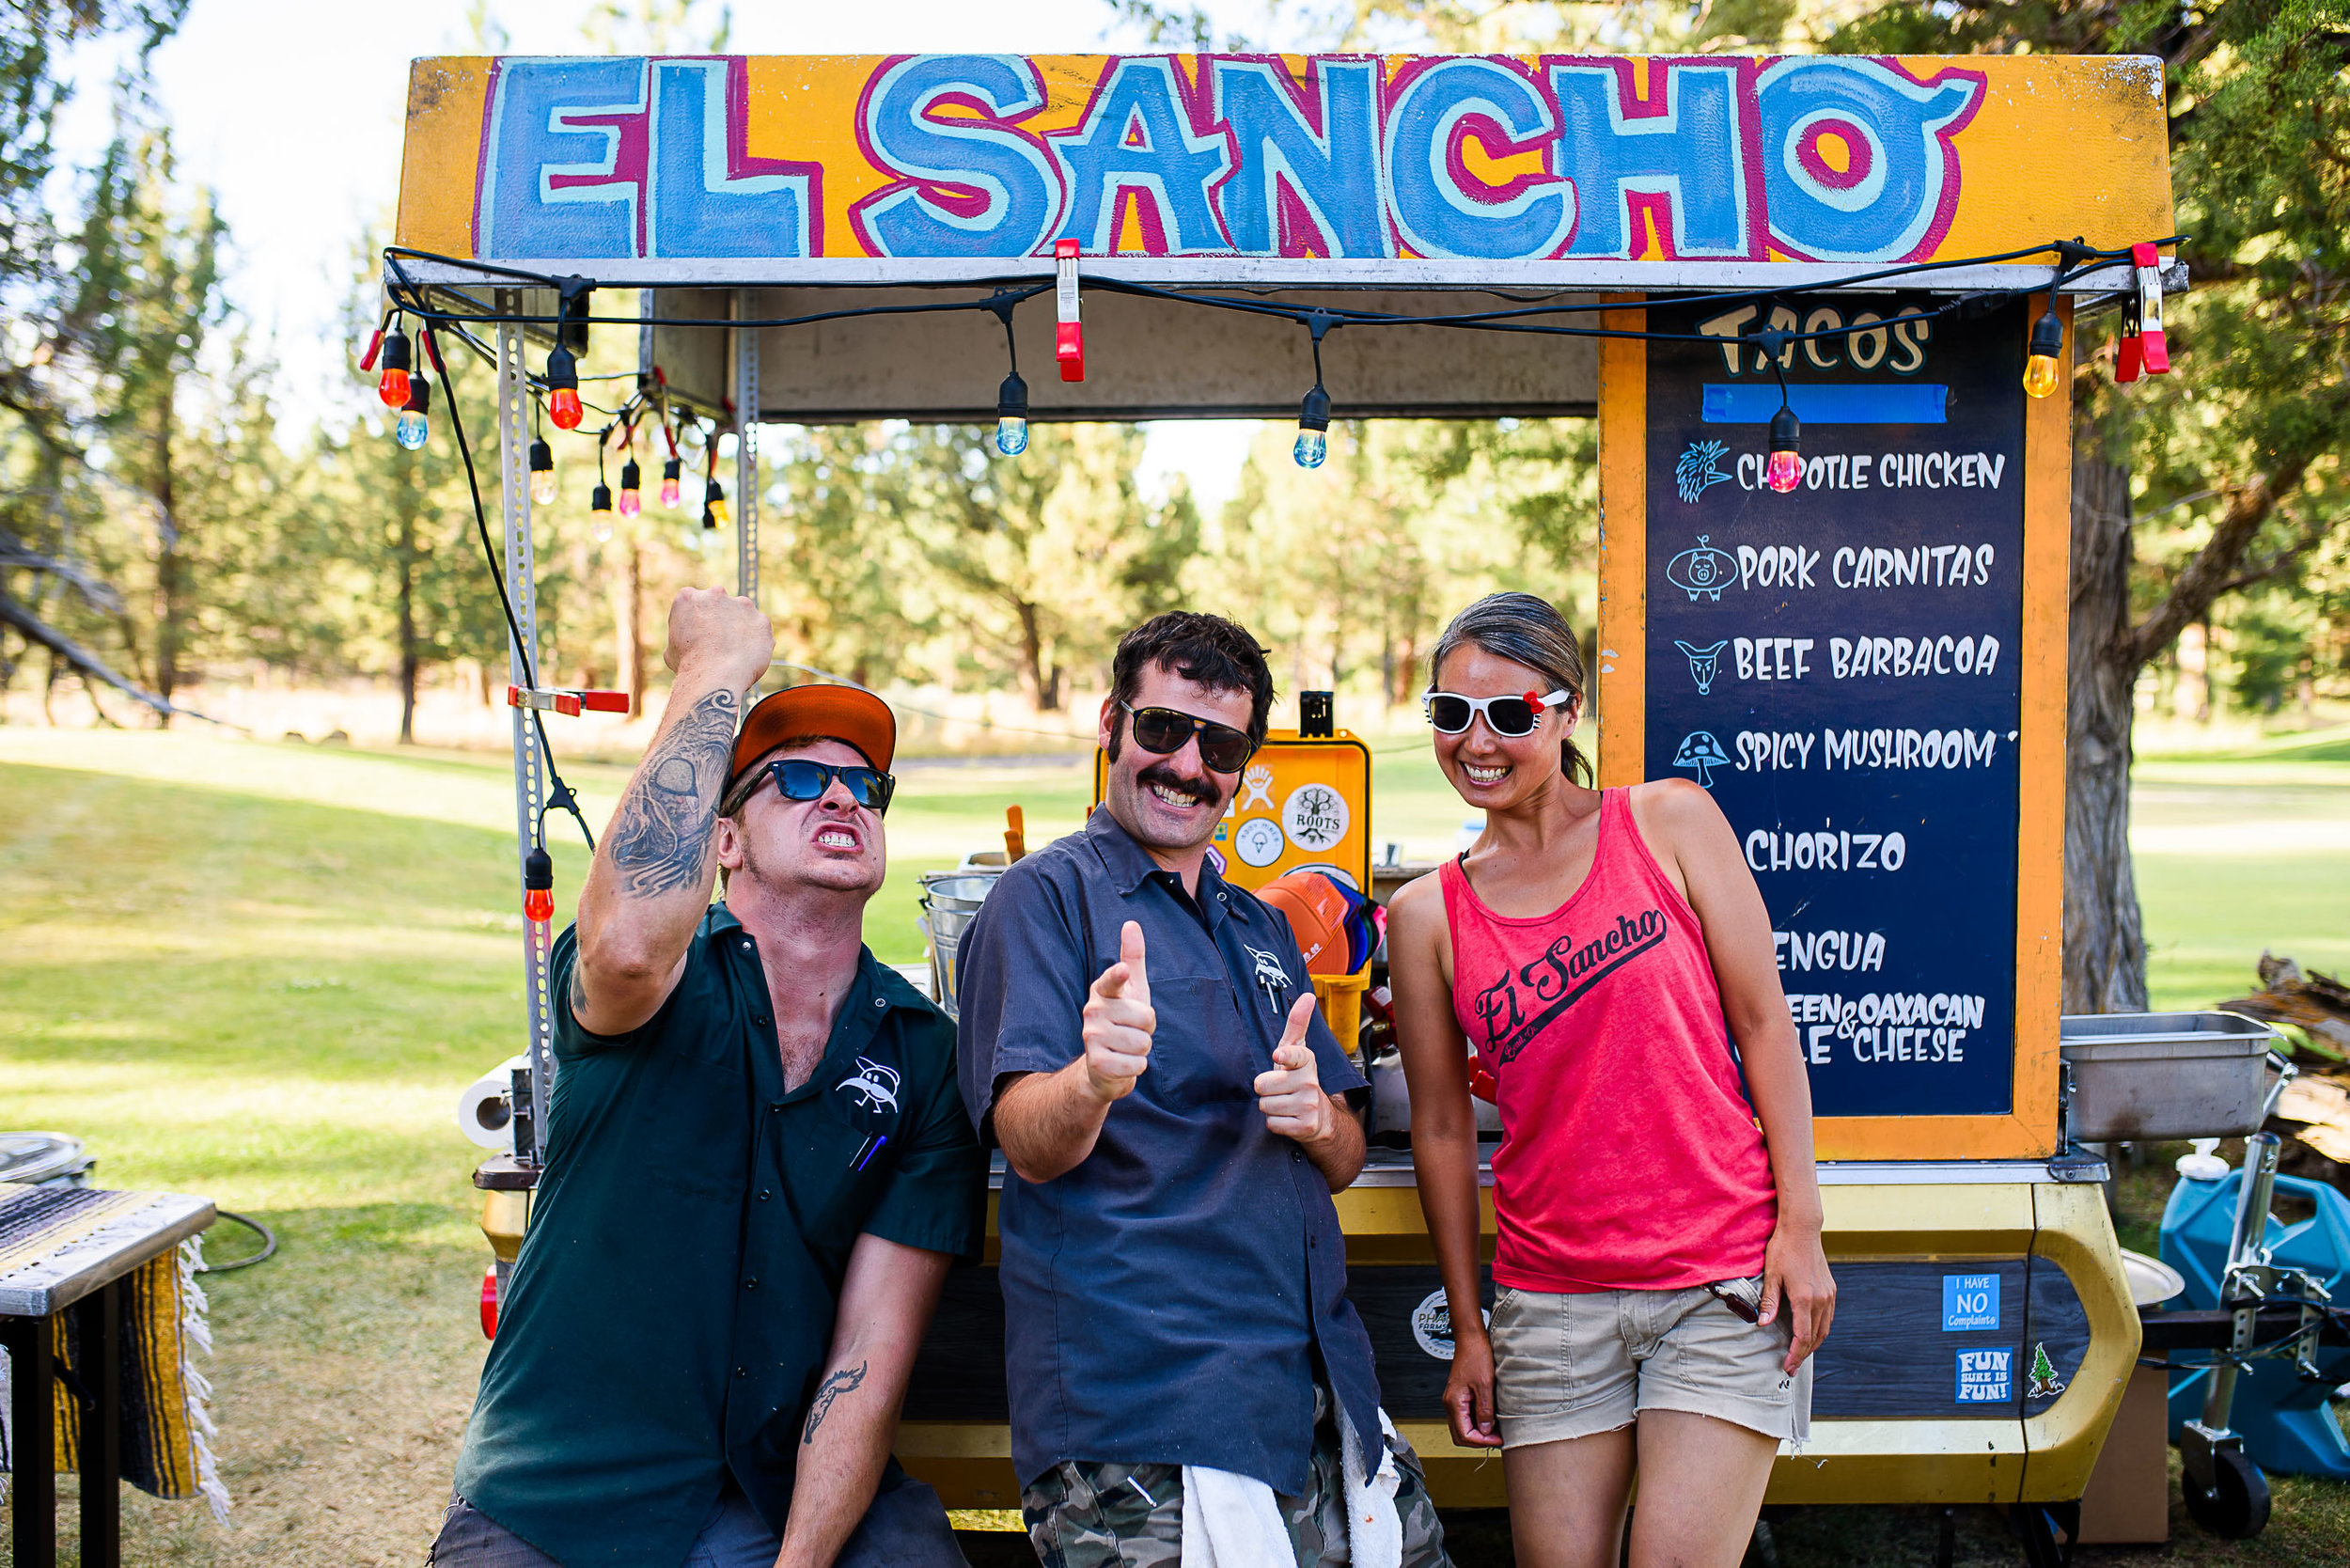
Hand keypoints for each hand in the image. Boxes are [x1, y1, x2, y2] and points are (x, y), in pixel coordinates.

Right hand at [663, 586, 773, 691]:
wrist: (714, 676)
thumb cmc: (689, 666)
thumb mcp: (672, 648)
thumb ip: (685, 635)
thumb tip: (691, 641)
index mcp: (688, 597)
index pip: (694, 604)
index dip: (697, 622)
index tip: (699, 636)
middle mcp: (716, 594)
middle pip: (720, 604)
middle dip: (720, 619)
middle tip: (718, 643)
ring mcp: (742, 605)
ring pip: (742, 615)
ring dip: (740, 628)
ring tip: (733, 652)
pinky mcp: (762, 620)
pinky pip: (759, 631)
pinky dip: (756, 642)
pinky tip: (747, 656)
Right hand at [1080, 922, 1153, 1103]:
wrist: (1103, 1067)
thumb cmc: (1123, 1021)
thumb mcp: (1133, 990)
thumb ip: (1133, 958)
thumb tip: (1131, 923)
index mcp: (1103, 992)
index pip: (1111, 981)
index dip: (1118, 976)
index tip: (1123, 969)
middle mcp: (1093, 1011)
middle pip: (1146, 1017)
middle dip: (1148, 1029)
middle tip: (1133, 1031)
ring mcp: (1091, 1037)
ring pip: (1143, 1043)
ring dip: (1142, 1050)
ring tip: (1127, 1048)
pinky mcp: (1097, 1063)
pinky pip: (1136, 1065)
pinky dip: (1136, 1067)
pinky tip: (1123, 1064)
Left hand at [1253, 994, 1330, 1143]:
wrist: (1319, 1116)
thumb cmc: (1299, 1079)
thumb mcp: (1297, 1051)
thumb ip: (1297, 1023)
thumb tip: (1308, 996)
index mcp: (1306, 1060)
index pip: (1294, 1055)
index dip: (1284, 1056)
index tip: (1278, 1056)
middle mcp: (1310, 1082)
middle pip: (1262, 1085)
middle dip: (1265, 1089)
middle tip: (1278, 1089)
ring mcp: (1309, 1105)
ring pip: (1265, 1105)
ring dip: (1270, 1107)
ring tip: (1283, 1103)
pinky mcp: (1305, 1126)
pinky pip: (1272, 1123)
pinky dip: (1275, 1123)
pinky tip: (1287, 1118)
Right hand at [1442, 1325, 1501, 1448]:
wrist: (1471, 1340)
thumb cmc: (1476, 1356)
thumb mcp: (1485, 1385)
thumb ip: (1484, 1410)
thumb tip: (1486, 1431)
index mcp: (1454, 1402)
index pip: (1464, 1435)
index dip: (1482, 1441)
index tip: (1498, 1440)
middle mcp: (1450, 1404)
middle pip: (1460, 1435)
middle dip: (1479, 1441)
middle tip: (1497, 1439)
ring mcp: (1454, 1400)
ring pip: (1462, 1428)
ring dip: (1478, 1433)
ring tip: (1495, 1431)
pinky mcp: (1460, 1397)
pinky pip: (1465, 1417)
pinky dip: (1477, 1423)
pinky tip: (1489, 1419)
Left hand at [1759, 1217, 1835, 1373]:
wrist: (1802, 1229)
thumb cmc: (1783, 1250)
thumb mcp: (1771, 1275)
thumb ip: (1769, 1302)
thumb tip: (1762, 1325)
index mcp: (1804, 1298)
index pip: (1802, 1336)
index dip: (1795, 1354)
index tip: (1788, 1366)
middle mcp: (1821, 1299)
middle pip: (1815, 1337)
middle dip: (1803, 1354)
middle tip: (1792, 1368)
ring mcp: (1828, 1295)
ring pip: (1824, 1329)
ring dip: (1813, 1344)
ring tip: (1800, 1355)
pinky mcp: (1830, 1290)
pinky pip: (1828, 1317)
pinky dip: (1819, 1330)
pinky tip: (1810, 1334)